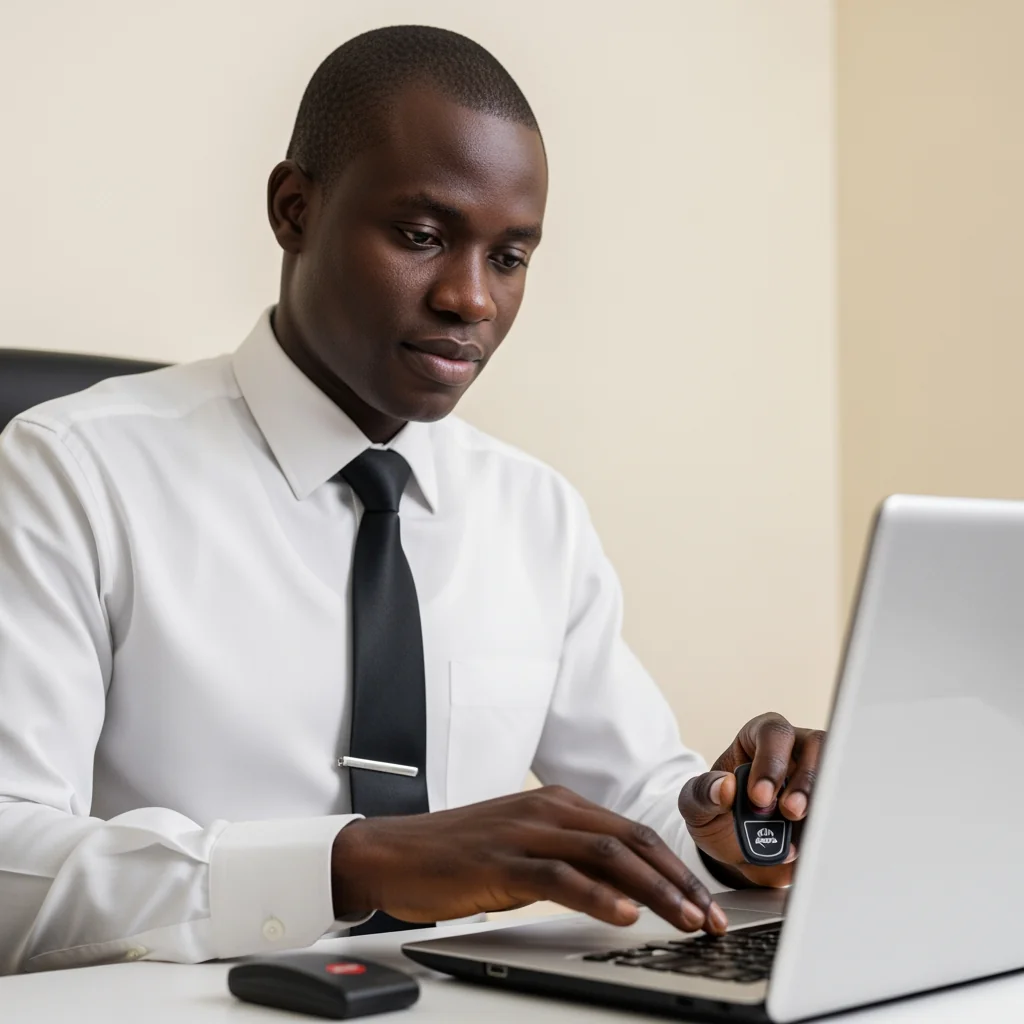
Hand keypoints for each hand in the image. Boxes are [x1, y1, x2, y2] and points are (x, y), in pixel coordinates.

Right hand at [332, 785, 727, 934]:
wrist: (394, 851)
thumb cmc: (459, 854)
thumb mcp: (524, 848)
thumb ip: (569, 858)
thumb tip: (621, 891)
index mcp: (559, 804)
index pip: (632, 833)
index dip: (675, 867)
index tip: (704, 901)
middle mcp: (548, 810)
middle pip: (630, 841)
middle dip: (678, 880)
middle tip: (710, 916)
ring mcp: (524, 831)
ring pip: (605, 855)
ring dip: (653, 890)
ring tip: (685, 919)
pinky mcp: (500, 859)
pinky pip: (559, 875)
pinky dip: (597, 896)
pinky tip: (624, 916)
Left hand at [677, 713, 824, 887]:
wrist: (736, 853)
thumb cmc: (717, 816)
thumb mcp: (695, 806)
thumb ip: (702, 793)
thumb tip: (725, 786)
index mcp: (757, 738)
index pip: (772, 733)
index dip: (770, 761)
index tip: (759, 797)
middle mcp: (793, 750)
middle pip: (815, 745)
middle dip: (804, 779)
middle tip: (789, 811)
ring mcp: (817, 777)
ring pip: (836, 773)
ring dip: (822, 799)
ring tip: (802, 825)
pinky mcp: (831, 805)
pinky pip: (843, 808)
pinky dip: (832, 824)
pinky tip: (815, 840)